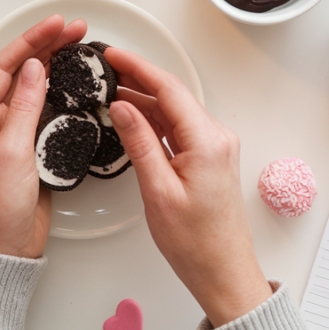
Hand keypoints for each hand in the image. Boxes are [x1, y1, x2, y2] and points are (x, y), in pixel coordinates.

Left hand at [0, 14, 86, 257]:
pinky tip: (78, 85)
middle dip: (48, 47)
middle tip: (77, 30)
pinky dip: (64, 94)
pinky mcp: (32, 148)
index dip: (30, 41)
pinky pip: (48, 111)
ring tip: (81, 49)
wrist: (5, 248)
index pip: (5, 66)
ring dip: (58, 67)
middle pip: (23, 72)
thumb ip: (24, 108)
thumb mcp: (12, 153)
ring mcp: (14, 134)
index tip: (55, 26)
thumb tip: (35, 68)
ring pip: (37, 88)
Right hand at [105, 48, 272, 326]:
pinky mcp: (209, 160)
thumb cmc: (195, 243)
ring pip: (175, 112)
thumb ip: (140, 143)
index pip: (169, 89)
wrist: (223, 273)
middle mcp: (216, 138)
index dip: (138, 67)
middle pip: (173, 95)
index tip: (112, 56)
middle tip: (105, 70)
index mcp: (207, 142)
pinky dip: (155, 119)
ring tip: (111, 90)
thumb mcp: (157, 191)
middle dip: (138, 79)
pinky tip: (133, 117)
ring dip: (144, 99)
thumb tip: (122, 107)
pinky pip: (179, 129)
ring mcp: (215, 148)